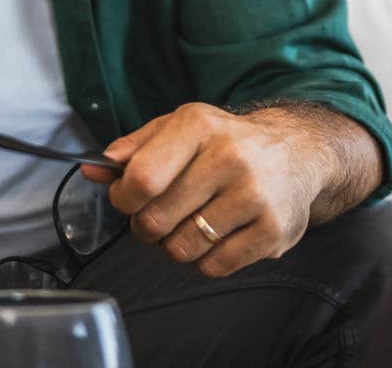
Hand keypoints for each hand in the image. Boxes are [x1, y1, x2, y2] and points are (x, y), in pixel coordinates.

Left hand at [79, 102, 331, 277]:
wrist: (299, 153)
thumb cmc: (227, 142)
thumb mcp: (181, 128)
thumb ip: (134, 148)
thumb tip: (92, 168)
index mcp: (200, 126)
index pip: (141, 179)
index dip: (122, 199)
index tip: (128, 199)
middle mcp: (230, 157)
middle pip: (156, 220)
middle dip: (147, 225)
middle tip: (160, 215)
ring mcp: (255, 196)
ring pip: (182, 248)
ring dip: (177, 244)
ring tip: (193, 222)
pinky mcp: (274, 231)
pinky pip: (214, 266)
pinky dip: (207, 258)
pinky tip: (220, 233)